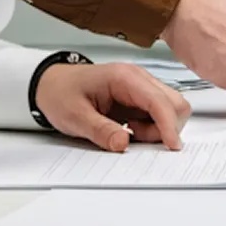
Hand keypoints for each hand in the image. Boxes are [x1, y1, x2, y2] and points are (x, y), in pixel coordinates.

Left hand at [33, 62, 190, 151]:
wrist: (50, 85)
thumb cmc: (61, 94)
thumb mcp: (75, 116)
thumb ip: (101, 130)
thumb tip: (124, 144)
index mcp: (124, 77)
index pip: (159, 100)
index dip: (169, 125)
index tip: (171, 147)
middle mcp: (138, 79)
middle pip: (174, 103)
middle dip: (165, 127)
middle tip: (137, 138)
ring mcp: (140, 88)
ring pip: (170, 110)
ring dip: (158, 128)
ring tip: (130, 132)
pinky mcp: (138, 98)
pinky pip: (158, 115)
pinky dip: (151, 128)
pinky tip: (130, 129)